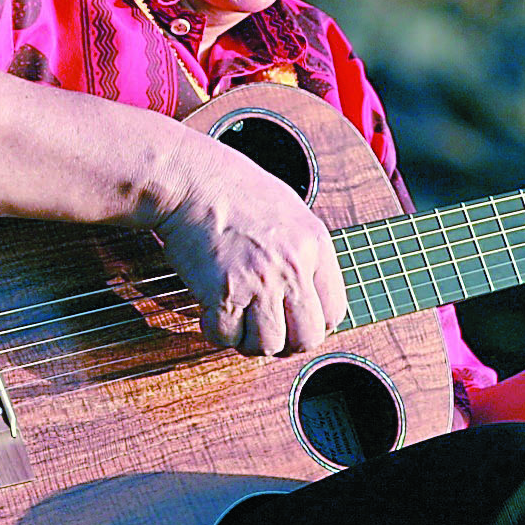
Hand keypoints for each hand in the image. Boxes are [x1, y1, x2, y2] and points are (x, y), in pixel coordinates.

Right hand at [152, 132, 347, 356]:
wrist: (190, 179)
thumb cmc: (231, 188)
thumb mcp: (288, 210)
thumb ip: (302, 251)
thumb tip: (307, 292)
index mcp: (314, 244)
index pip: (334, 311)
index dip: (313, 324)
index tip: (294, 323)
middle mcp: (293, 266)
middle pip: (307, 337)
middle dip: (285, 343)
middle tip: (264, 330)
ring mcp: (260, 281)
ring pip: (268, 345)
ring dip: (249, 340)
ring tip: (236, 320)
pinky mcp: (223, 291)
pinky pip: (226, 337)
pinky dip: (216, 331)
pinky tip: (210, 311)